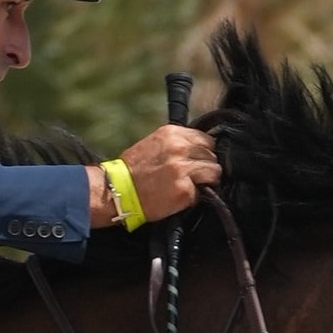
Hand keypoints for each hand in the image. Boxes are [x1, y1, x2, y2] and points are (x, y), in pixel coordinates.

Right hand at [90, 123, 220, 228]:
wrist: (117, 190)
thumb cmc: (133, 170)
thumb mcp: (154, 144)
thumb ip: (177, 143)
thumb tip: (197, 150)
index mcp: (173, 134)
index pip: (206, 140)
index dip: (205, 152)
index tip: (199, 161)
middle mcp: (180, 148)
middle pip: (212, 156)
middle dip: (206, 167)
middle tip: (195, 177)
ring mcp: (183, 169)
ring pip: (214, 172)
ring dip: (207, 182)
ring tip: (191, 187)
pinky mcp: (184, 190)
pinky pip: (202, 193)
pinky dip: (194, 198)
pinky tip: (180, 198)